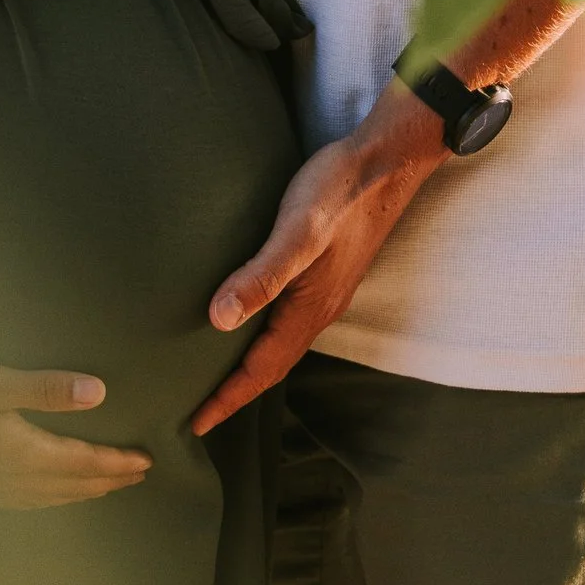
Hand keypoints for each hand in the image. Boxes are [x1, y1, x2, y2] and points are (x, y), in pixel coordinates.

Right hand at [0, 360, 152, 510]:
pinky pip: (27, 503)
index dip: (117, 464)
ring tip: (105, 487)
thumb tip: (98, 393)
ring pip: (51, 498)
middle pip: (73, 486)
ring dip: (83, 493)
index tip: (145, 462)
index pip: (84, 463)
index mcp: (25, 455)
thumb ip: (45, 389)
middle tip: (138, 477)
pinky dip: (52, 499)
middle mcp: (13, 481)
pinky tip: (48, 496)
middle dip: (108, 481)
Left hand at [191, 87, 445, 436]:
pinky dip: (263, 335)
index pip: (262, 370)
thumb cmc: (341, 190)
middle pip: (272, 366)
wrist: (388, 160)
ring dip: (251, 366)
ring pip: (281, 344)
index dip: (228, 398)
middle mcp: (319, 309)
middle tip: (200, 412)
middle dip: (237, 392)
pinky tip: (249, 319)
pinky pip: (288, 320)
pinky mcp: (324, 271)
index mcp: (310, 309)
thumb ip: (262, 275)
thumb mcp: (299, 230)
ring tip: (218, 375)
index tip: (195, 424)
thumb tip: (219, 320)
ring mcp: (324, 292)